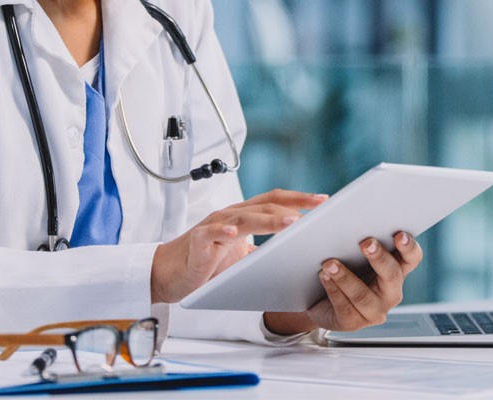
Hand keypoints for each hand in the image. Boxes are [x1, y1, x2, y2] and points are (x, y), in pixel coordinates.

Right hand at [151, 189, 327, 303]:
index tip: (324, 200)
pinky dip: (222, 231)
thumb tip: (294, 255)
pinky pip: (210, 234)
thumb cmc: (205, 263)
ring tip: (290, 222)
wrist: (168, 274)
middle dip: (294, 205)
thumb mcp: (241, 255)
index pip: (274, 200)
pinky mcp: (197, 242)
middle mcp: (230, 216)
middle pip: (265, 204)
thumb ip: (264, 250)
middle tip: (318, 208)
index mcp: (243, 216)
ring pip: (244, 217)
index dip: (299, 198)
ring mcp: (213, 226)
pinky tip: (233, 233)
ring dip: (269, 219)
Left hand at [263, 232, 422, 334]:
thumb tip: (350, 215)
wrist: (317, 299)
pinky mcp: (354, 323)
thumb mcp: (353, 253)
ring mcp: (374, 311)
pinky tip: (324, 277)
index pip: (412, 258)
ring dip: (346, 277)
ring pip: (363, 296)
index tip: (399, 234)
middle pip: (391, 275)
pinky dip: (333, 290)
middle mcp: (390, 292)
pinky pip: (345, 307)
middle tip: (365, 243)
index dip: (408, 247)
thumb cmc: (342, 268)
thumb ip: (359, 239)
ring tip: (329, 263)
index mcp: (396, 270)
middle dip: (379, 258)